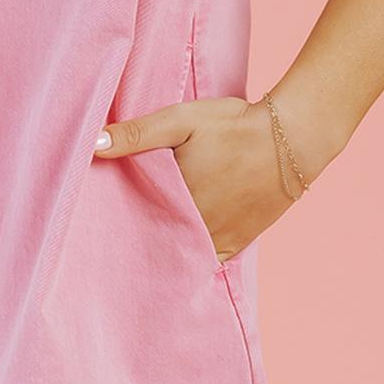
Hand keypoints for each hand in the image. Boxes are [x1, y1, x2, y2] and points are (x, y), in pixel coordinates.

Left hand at [94, 94, 319, 264]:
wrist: (291, 139)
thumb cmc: (234, 125)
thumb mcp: (181, 120)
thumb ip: (137, 134)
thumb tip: (92, 145)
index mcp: (174, 198)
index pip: (130, 218)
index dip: (111, 220)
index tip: (92, 224)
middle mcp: (193, 226)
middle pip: (152, 239)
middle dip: (132, 238)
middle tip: (107, 242)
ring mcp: (217, 238)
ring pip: (177, 254)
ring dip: (159, 252)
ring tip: (134, 254)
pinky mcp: (237, 243)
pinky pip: (206, 263)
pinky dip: (189, 262)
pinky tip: (173, 264)